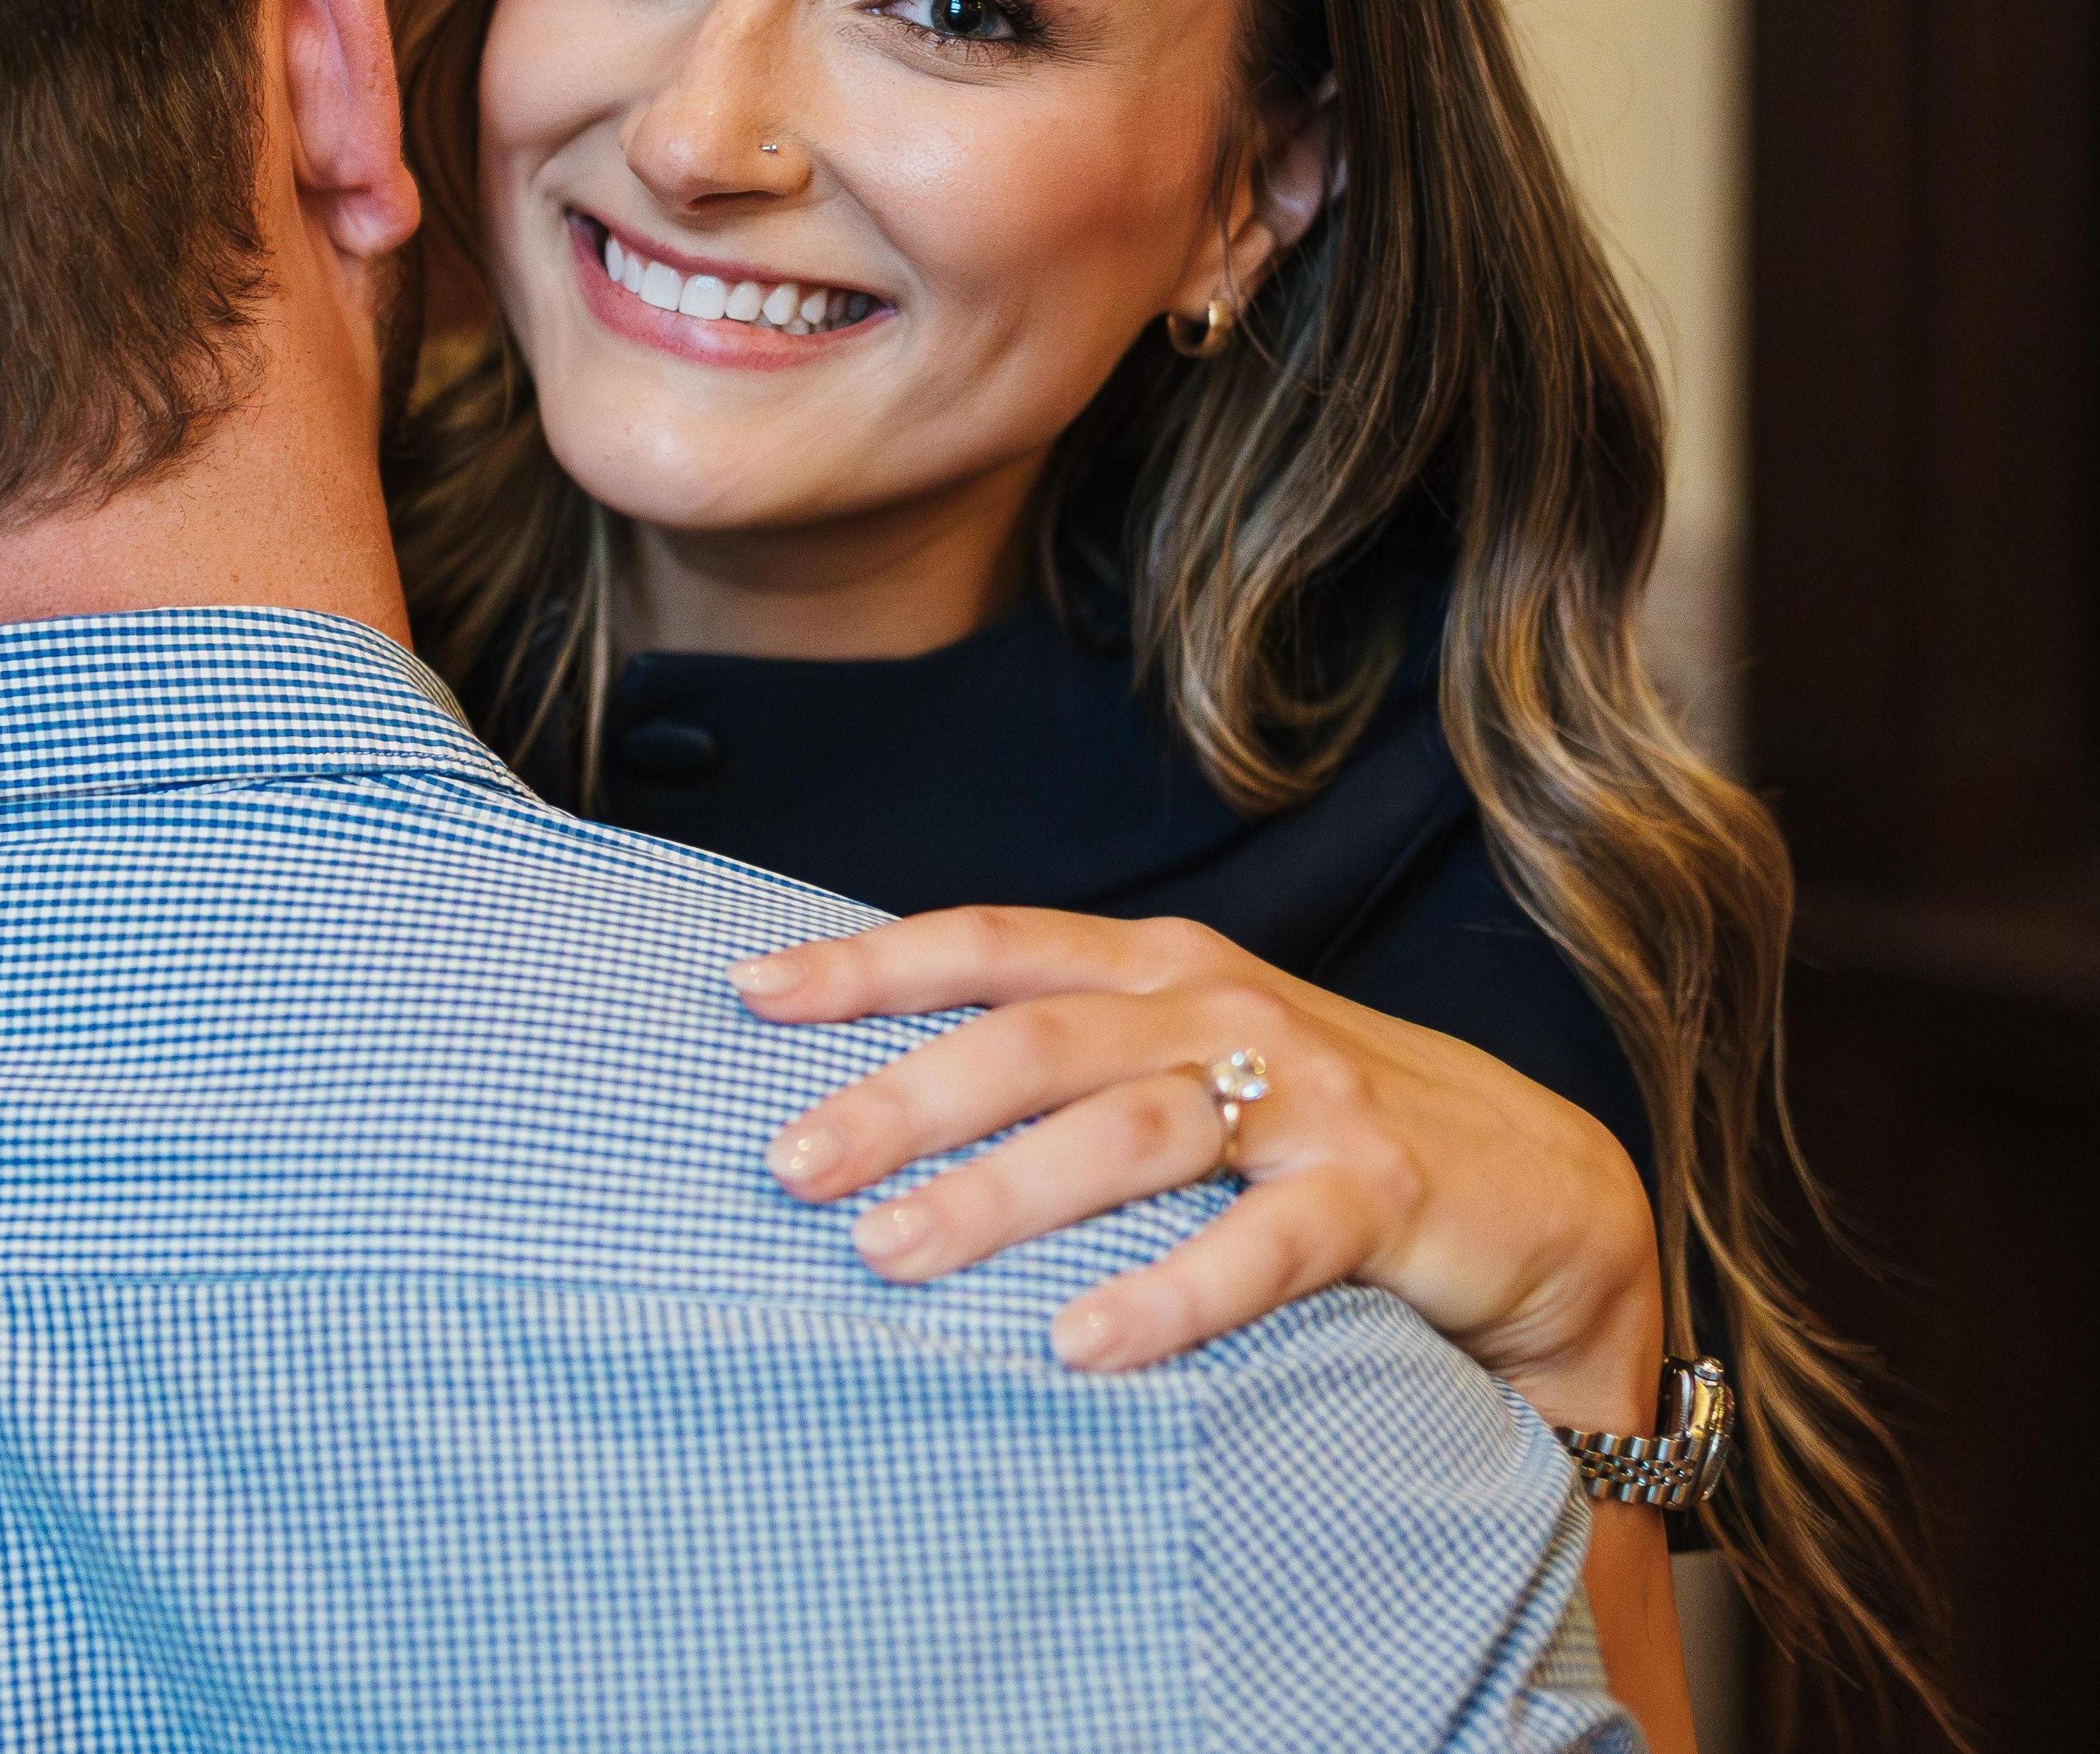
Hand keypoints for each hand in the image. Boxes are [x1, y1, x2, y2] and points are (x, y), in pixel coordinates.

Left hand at [732, 905, 1662, 1423]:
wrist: (1539, 1185)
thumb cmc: (1313, 1120)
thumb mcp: (1186, 1055)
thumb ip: (1067, 1051)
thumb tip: (885, 1087)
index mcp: (1155, 963)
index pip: (987, 941)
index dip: (867, 961)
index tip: (748, 991)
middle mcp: (1215, 1006)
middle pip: (1031, 1039)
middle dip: (900, 1098)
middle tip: (788, 1167)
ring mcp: (1299, 1094)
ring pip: (1125, 1133)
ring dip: (1000, 1195)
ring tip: (890, 1256)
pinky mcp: (1375, 1193)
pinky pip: (1257, 1247)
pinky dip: (1166, 1295)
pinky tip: (1080, 1347)